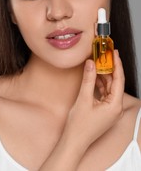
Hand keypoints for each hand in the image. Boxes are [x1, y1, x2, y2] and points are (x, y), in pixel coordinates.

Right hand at [39, 50, 124, 169]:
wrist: (74, 141)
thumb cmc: (79, 125)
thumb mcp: (84, 99)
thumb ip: (89, 79)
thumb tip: (91, 63)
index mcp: (115, 105)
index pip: (119, 79)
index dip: (117, 64)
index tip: (114, 53)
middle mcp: (116, 108)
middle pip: (115, 83)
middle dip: (109, 69)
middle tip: (103, 55)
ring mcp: (111, 110)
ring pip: (110, 88)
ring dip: (104, 76)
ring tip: (97, 64)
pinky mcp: (105, 111)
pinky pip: (105, 94)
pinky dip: (100, 85)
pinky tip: (94, 77)